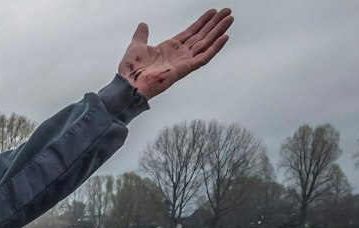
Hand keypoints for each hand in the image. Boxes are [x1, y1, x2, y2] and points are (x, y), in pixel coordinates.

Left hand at [118, 8, 233, 98]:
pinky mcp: (186, 68)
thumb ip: (141, 35)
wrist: (129, 84)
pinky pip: (204, 57)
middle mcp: (179, 54)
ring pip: (206, 43)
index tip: (213, 12)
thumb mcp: (136, 46)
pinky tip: (224, 38)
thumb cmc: (131, 69)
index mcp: (170, 48)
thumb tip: (143, 25)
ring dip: (218, 31)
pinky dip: (215, 48)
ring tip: (229, 19)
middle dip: (215, 23)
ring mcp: (184, 61)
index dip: (202, 22)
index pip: (191, 32)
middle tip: (227, 12)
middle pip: (202, 35)